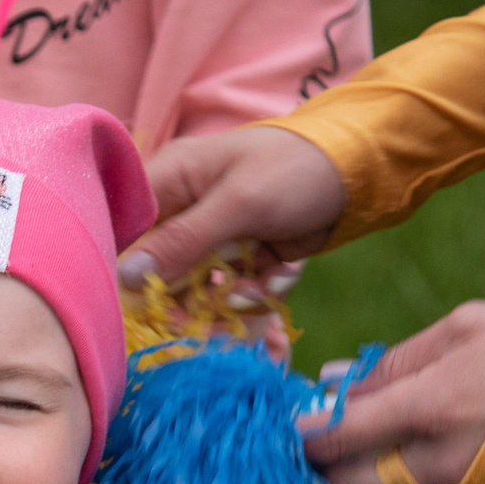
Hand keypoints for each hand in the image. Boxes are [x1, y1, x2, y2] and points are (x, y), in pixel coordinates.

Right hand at [119, 125, 346, 289]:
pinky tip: (281, 276)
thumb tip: (125, 277)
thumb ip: (182, 241)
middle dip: (187, 298)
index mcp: (169, 180)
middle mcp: (183, 210)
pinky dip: (258, 291)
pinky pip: (234, 289)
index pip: (124, 231)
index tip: (144, 303)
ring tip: (256, 292)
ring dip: (228, 299)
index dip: (127, 270)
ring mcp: (214, 235)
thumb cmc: (292, 169)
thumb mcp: (238, 204)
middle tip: (208, 314)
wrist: (360, 172)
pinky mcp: (243, 256)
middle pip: (157, 271)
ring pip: (198, 288)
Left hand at [296, 300, 484, 483]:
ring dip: (380, 468)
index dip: (297, 439)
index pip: (329, 440)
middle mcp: (440, 466)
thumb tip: (328, 384)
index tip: (281, 429)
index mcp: (427, 409)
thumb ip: (390, 363)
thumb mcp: (465, 329)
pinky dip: (433, 474)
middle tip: (318, 446)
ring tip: (405, 427)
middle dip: (321, 473)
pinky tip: (463, 441)